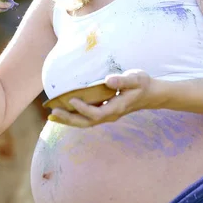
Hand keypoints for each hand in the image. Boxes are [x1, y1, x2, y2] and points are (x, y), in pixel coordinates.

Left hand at [48, 70, 164, 127]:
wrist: (150, 94)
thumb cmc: (143, 84)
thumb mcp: (136, 79)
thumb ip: (122, 80)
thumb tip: (108, 81)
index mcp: (117, 108)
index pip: (97, 113)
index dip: (84, 109)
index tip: (72, 100)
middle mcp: (110, 115)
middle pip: (87, 122)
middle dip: (69, 119)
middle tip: (53, 113)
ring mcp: (107, 115)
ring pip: (85, 122)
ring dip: (69, 120)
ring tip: (52, 116)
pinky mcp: (104, 112)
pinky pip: (87, 118)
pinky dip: (74, 116)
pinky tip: (63, 112)